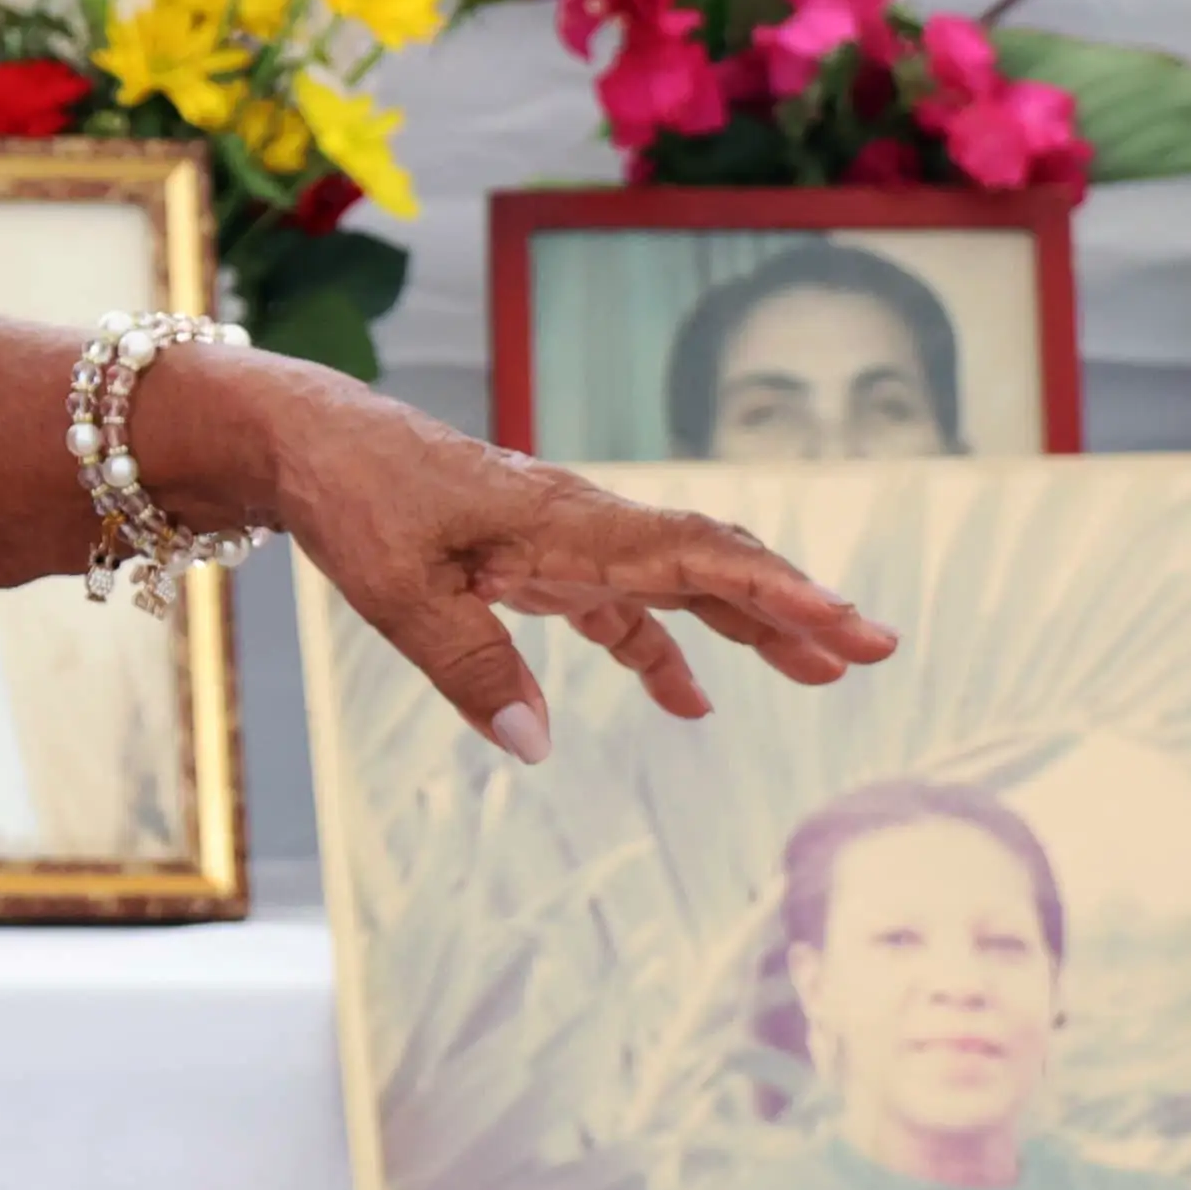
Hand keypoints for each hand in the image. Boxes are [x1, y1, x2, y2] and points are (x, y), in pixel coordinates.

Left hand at [171, 357, 895, 761]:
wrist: (315, 445)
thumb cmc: (358, 502)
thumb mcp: (399, 593)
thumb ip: (468, 667)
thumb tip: (536, 744)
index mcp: (566, 523)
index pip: (693, 552)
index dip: (773, 588)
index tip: (842, 621)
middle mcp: (586, 525)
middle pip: (712, 561)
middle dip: (795, 604)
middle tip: (876, 649)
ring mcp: (569, 541)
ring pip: (681, 583)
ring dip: (751, 626)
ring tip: (825, 674)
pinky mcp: (541, 560)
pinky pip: (625, 607)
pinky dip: (664, 651)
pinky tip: (693, 705)